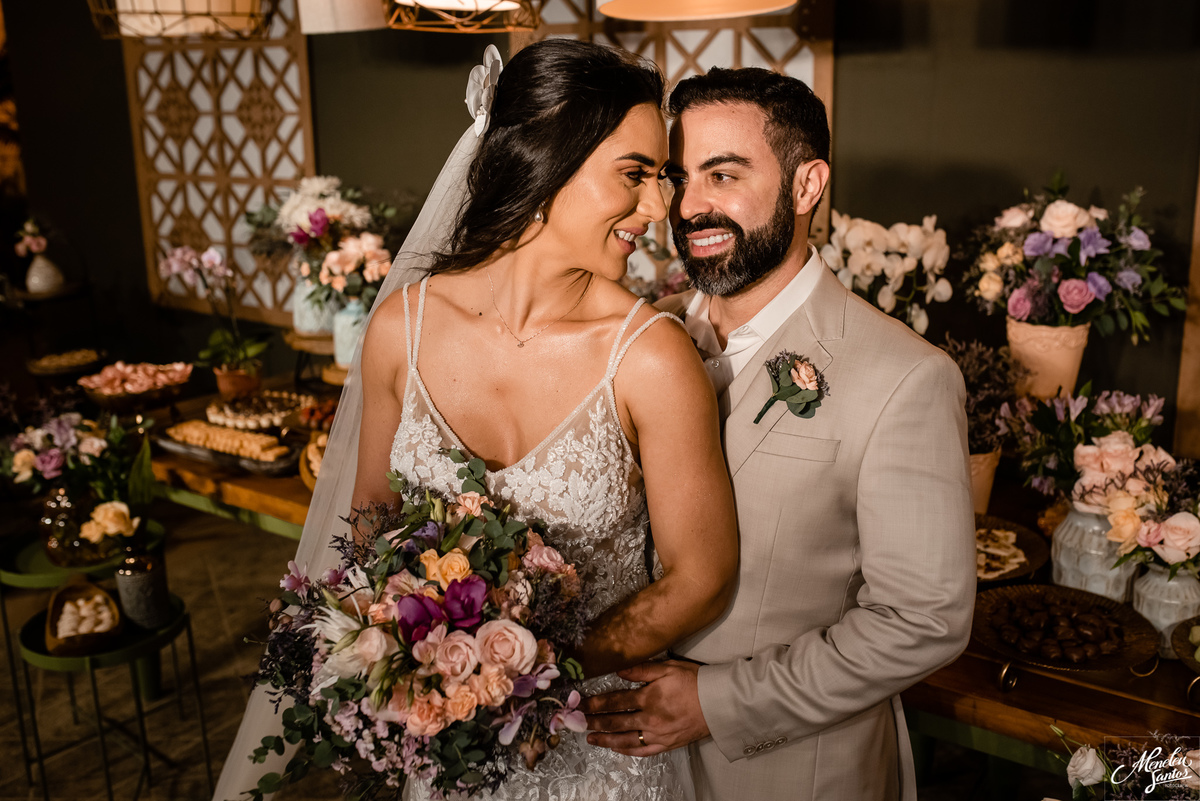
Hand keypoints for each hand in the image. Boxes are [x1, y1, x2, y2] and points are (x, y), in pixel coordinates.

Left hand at [583, 660, 709, 755]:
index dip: (596, 703)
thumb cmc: (694, 680)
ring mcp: (658, 735)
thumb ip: (641, 669)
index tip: (581, 704)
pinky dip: (627, 751)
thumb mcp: (667, 667)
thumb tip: (619, 670)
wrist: (718, 702)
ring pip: (626, 740)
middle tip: (578, 722)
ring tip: (591, 738)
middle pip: (616, 722)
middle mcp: (650, 719)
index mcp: (649, 698)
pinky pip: (643, 751)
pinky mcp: (668, 744)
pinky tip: (617, 749)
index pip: (615, 701)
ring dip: (606, 740)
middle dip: (594, 722)